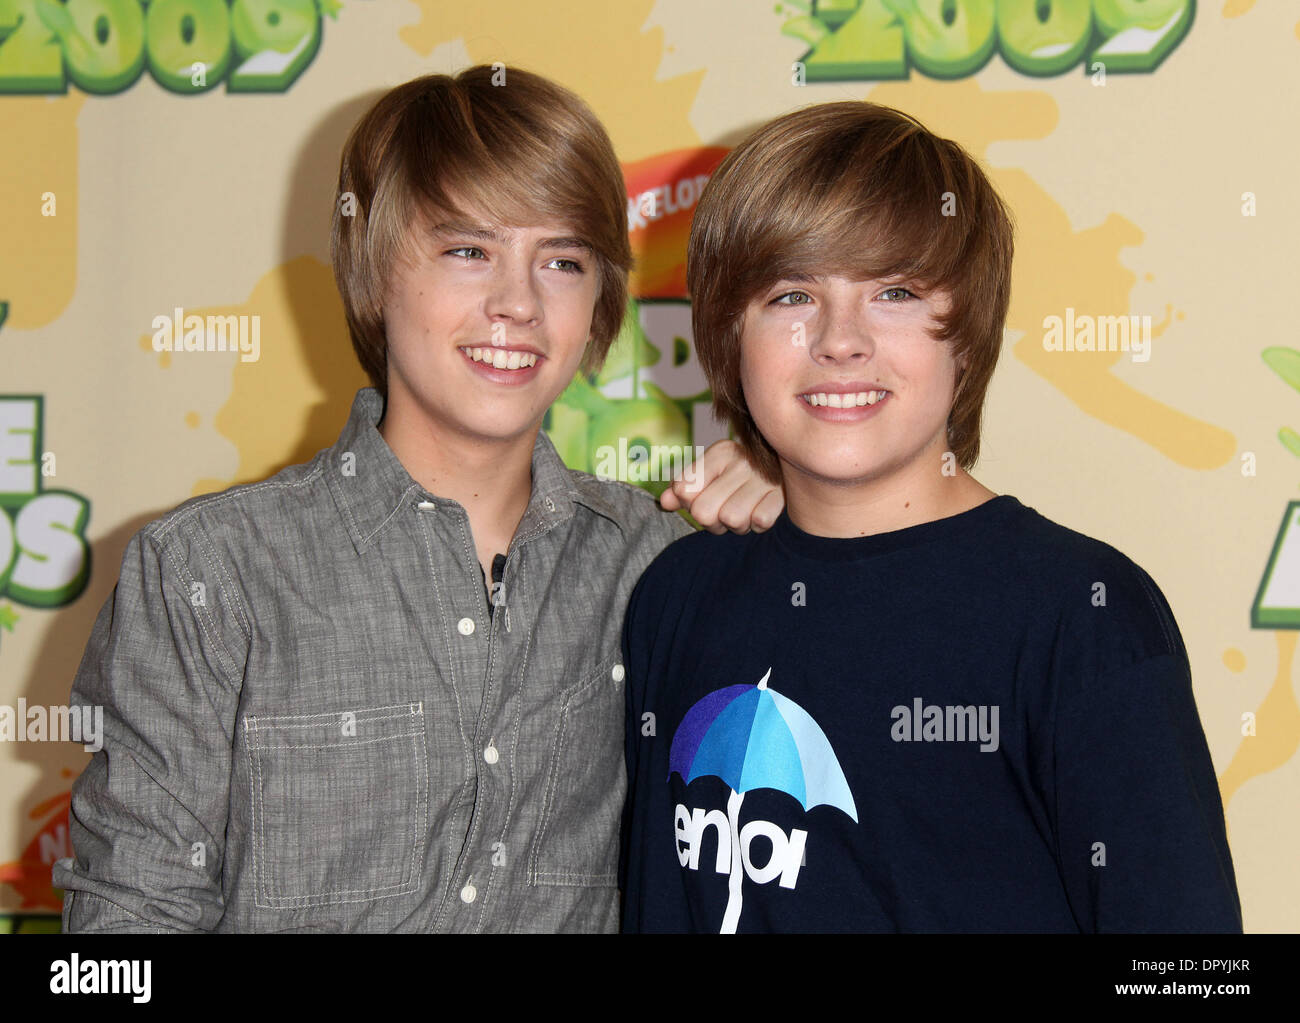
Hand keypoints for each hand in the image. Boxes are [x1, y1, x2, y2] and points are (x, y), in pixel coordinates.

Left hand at [660, 438, 783, 533]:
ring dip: (736, 525)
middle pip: (704, 512)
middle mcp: (742, 460)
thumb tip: (665, 502)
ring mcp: (764, 477)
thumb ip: (684, 487)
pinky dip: (758, 524)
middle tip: (723, 511)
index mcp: (720, 452)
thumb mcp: (709, 474)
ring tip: (744, 511)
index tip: (703, 497)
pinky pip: (760, 522)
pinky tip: (760, 510)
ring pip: (732, 520)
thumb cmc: (739, 476)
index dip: (689, 503)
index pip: (684, 490)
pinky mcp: (782, 494)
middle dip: (711, 521)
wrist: (788, 468)